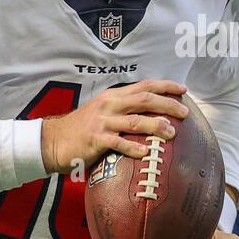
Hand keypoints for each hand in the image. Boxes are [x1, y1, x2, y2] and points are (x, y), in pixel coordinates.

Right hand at [40, 79, 188, 173]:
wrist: (52, 140)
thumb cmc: (82, 129)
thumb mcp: (103, 111)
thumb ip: (123, 109)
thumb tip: (151, 114)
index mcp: (113, 96)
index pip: (144, 86)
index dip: (165, 86)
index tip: (183, 89)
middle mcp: (110, 105)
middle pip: (144, 100)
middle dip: (168, 104)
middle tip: (185, 112)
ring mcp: (102, 121)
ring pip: (135, 120)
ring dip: (156, 125)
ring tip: (172, 132)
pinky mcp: (95, 139)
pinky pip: (118, 143)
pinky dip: (133, 147)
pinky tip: (146, 152)